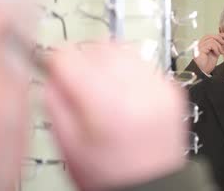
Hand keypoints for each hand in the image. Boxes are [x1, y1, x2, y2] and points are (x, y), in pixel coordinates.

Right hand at [44, 43, 185, 189]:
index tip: (55, 70)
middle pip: (98, 47)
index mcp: (106, 105)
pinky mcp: (172, 90)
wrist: (151, 186)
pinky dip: (129, 72)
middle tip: (79, 83)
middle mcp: (136, 90)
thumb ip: (55, 102)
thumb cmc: (111, 175)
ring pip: (121, 50)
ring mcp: (158, 87)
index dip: (56, 62)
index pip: (70, 57)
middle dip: (83, 60)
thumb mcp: (69, 144)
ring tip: (103, 89)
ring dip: (107, 62)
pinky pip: (142, 64)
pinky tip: (125, 96)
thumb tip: (52, 71)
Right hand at [194, 33, 223, 74]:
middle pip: (210, 36)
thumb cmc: (208, 63)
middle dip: (219, 39)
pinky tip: (217, 54)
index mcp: (202, 44)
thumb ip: (218, 44)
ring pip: (211, 40)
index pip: (210, 36)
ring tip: (220, 52)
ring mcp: (198, 46)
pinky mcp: (200, 49)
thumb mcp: (216, 51)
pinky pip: (210, 44)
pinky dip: (216, 48)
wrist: (204, 71)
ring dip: (218, 46)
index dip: (218, 35)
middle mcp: (199, 44)